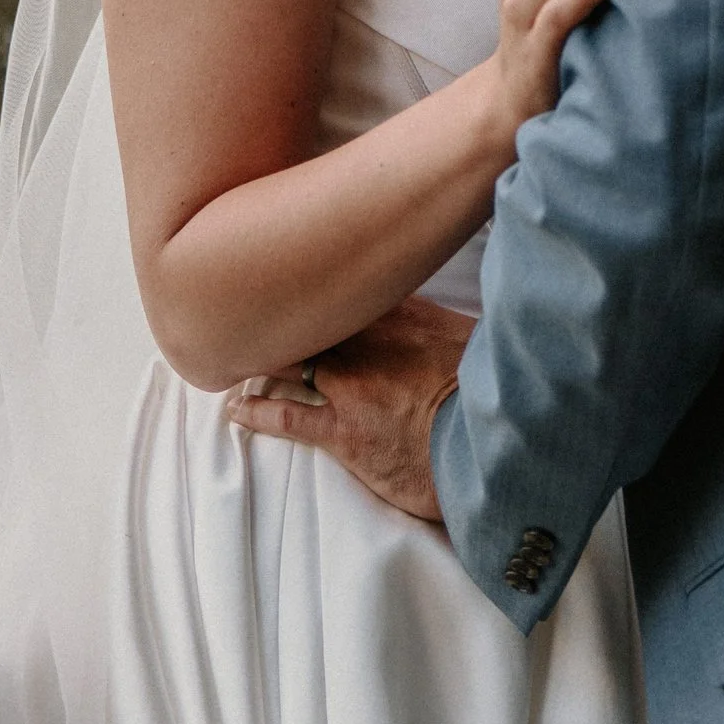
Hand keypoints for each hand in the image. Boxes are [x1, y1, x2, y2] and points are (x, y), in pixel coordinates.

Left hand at [227, 296, 473, 521]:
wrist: (491, 449)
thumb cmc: (490, 397)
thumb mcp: (472, 341)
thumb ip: (440, 320)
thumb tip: (431, 309)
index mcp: (403, 316)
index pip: (345, 288)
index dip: (314, 283)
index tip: (292, 275)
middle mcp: (368, 344)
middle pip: (307, 320)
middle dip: (278, 314)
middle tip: (246, 307)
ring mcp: (351, 387)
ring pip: (289, 361)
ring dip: (262, 357)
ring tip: (233, 353)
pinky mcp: (343, 431)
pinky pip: (285, 415)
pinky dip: (256, 409)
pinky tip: (235, 407)